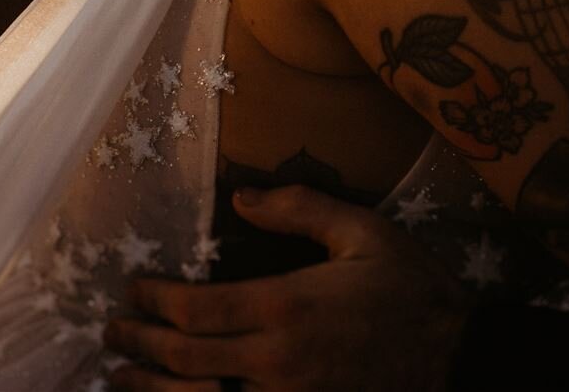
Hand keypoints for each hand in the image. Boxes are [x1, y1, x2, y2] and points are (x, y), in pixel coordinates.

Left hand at [107, 187, 466, 391]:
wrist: (456, 359)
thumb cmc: (411, 291)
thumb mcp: (364, 232)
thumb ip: (301, 207)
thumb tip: (241, 197)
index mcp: (284, 305)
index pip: (192, 309)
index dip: (151, 300)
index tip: (131, 288)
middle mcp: (272, 359)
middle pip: (181, 360)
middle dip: (136, 345)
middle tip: (112, 330)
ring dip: (148, 391)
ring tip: (121, 376)